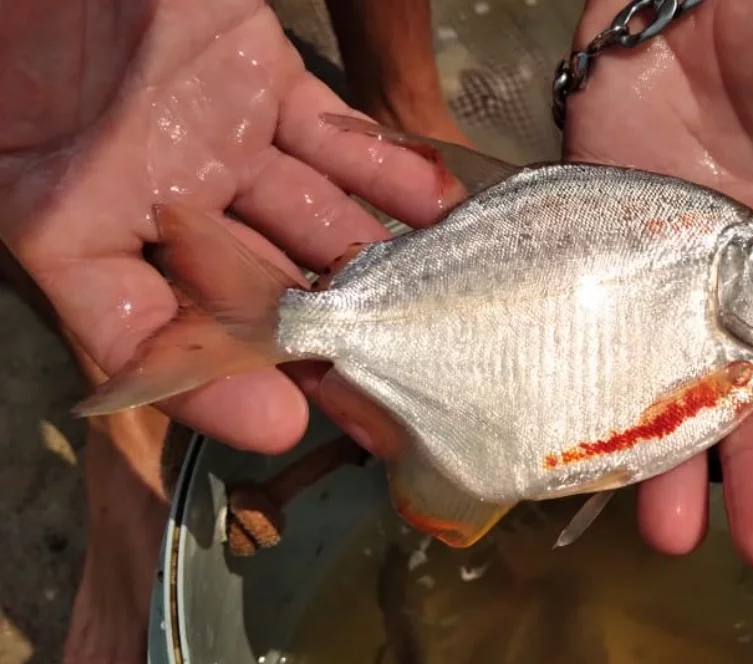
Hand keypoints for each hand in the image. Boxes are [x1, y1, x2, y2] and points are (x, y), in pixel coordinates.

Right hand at [0, 0, 449, 452]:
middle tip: (393, 380)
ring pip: (308, 216)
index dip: (213, 383)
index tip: (284, 423)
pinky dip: (388, 169)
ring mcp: (217, 135)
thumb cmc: (12, 47)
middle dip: (321, 335)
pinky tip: (440, 211)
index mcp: (79, 227)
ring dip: (370, 260)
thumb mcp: (28, 190)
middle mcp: (159, 195)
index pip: (146, 333)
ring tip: (434, 302)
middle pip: (251, 286)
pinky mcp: (263, 76)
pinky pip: (335, 135)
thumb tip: (139, 376)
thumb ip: (94, 291)